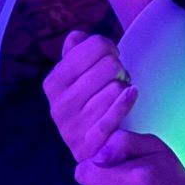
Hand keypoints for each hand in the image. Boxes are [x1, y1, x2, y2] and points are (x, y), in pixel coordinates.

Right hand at [43, 31, 135, 164]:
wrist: (91, 148)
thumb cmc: (87, 104)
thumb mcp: (75, 77)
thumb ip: (76, 52)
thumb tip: (77, 37)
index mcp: (53, 82)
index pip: (93, 46)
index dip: (109, 48)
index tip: (110, 57)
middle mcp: (58, 105)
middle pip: (109, 65)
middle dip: (119, 70)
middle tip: (116, 80)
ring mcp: (73, 126)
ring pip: (115, 88)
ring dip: (123, 90)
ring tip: (116, 96)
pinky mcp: (91, 143)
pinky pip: (115, 112)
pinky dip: (126, 101)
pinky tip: (132, 94)